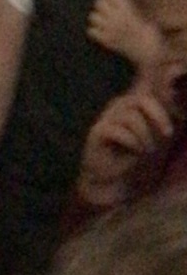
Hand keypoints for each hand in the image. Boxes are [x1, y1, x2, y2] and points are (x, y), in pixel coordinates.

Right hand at [76, 86, 175, 206]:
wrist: (108, 176)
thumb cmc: (130, 154)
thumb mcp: (150, 135)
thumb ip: (158, 122)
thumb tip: (178, 112)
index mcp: (128, 105)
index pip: (147, 99)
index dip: (161, 112)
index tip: (170, 132)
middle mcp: (115, 108)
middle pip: (140, 100)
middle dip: (158, 116)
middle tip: (168, 135)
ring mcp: (105, 119)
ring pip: (131, 118)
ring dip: (145, 135)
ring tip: (147, 149)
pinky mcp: (97, 132)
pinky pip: (118, 131)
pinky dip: (132, 141)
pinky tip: (136, 150)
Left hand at [87, 0, 161, 66]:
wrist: (148, 49)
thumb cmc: (149, 31)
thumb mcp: (143, 13)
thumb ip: (129, 5)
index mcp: (128, 8)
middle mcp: (117, 16)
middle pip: (99, 3)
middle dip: (103, 5)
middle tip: (108, 11)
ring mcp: (110, 29)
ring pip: (92, 16)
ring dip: (97, 18)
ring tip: (103, 22)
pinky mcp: (106, 41)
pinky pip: (91, 31)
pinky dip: (94, 31)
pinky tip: (101, 33)